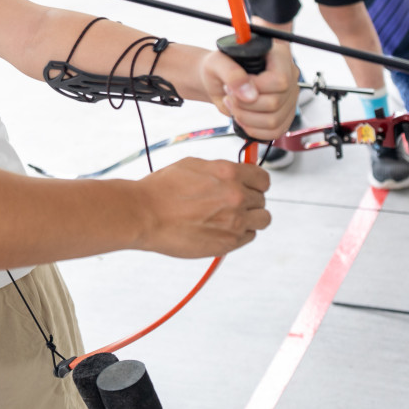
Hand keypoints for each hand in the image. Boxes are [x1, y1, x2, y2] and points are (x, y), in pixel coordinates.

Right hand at [131, 157, 270, 258]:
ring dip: (250, 218)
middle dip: (249, 201)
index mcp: (229, 173)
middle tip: (230, 204)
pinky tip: (221, 228)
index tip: (250, 187)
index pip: (263, 179)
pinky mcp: (228, 243)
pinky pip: (249, 237)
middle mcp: (237, 197)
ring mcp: (235, 222)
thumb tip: (235, 174)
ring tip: (230, 218)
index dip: (256, 183)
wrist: (144, 214)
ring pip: (262, 220)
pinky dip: (239, 233)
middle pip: (262, 200)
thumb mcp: (193, 165)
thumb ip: (221, 170)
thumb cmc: (162, 189)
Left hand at [199, 41, 297, 140]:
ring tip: (234, 104)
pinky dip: (252, 129)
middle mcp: (289, 75)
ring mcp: (289, 97)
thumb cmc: (219, 67)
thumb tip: (248, 93)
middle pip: (275, 102)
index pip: (280, 79)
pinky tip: (242, 116)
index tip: (236, 85)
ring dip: (245, 117)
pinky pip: (274, 132)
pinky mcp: (285, 115)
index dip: (256, 87)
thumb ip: (231, 73)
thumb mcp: (216, 63)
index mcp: (279, 55)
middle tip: (231, 95)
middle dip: (244, 104)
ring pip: (274, 120)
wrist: (218, 81)